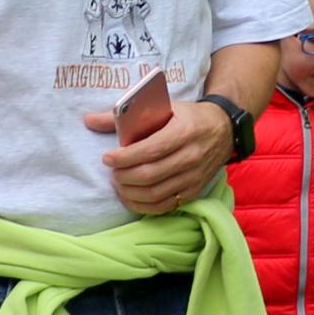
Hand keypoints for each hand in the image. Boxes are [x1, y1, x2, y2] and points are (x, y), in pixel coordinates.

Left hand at [86, 91, 238, 212]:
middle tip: (112, 172)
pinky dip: (143, 206)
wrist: (224, 130)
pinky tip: (131, 197)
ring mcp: (194, 176)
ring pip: (155, 193)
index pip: (150, 150)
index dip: (125, 157)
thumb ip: (125, 116)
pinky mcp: (194, 191)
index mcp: (185, 131)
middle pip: (150, 174)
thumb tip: (89, 120)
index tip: (107, 158)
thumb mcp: (164, 108)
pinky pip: (164, 206)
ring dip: (130, 192)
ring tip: (119, 183)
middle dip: (124, 176)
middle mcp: (192, 156)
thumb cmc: (188, 117)